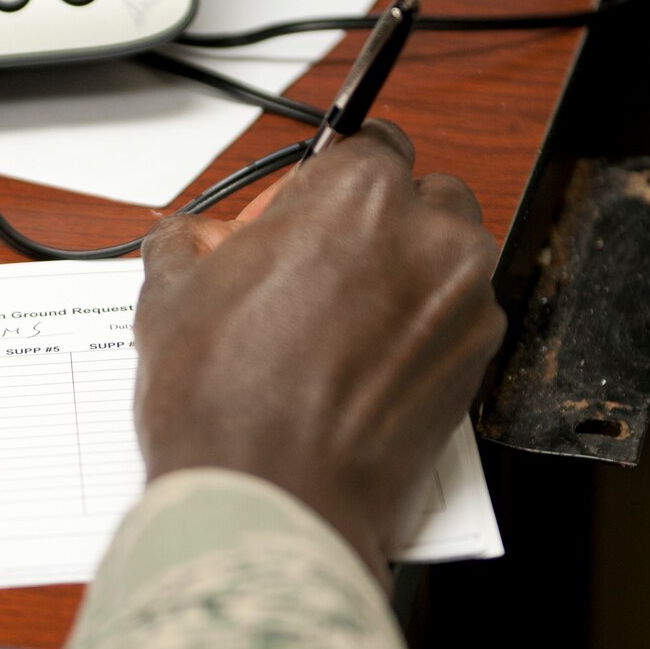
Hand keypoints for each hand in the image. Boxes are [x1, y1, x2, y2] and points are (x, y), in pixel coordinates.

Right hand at [133, 120, 504, 578]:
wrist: (270, 505)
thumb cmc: (226, 406)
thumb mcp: (172, 299)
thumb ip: (188, 246)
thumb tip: (183, 239)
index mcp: (359, 193)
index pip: (368, 143)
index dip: (326, 182)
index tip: (301, 215)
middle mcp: (430, 237)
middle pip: (419, 200)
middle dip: (377, 228)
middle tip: (315, 274)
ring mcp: (464, 305)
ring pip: (445, 263)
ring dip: (404, 280)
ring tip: (336, 331)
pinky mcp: (477, 367)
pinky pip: (453, 327)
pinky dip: (418, 338)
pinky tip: (360, 373)